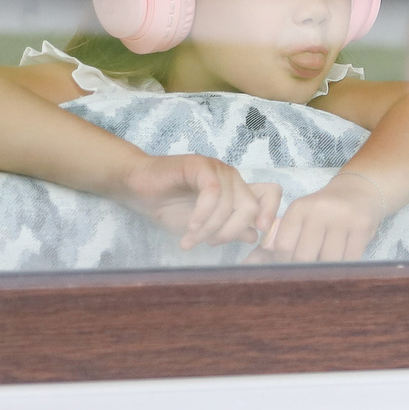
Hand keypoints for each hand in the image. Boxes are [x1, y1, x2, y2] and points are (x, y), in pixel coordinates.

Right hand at [113, 153, 281, 249]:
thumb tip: (253, 236)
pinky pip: (212, 192)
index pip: (271, 193)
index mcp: (237, 190)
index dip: (270, 212)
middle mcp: (232, 177)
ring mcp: (217, 169)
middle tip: (209, 244)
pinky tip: (190, 227)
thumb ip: (227, 228)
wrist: (137, 187)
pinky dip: (203, 214)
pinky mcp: (199, 165)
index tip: (258, 235)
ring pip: (229, 204)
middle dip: (230, 232)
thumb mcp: (203, 225)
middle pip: (250, 207)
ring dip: (208, 228)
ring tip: (190, 239)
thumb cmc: (170, 205)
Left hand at [263, 170, 388, 262]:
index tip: (291, 264)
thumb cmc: (324, 211)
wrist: (360, 191)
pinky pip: (350, 259)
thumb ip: (278, 239)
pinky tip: (343, 260)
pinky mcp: (363, 226)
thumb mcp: (300, 217)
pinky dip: (345, 265)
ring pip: (328, 260)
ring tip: (327, 264)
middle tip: (309, 269)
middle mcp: (320, 209)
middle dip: (306, 268)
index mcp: (299, 207)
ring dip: (327, 269)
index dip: (284, 262)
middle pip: (305, 256)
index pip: (284, 246)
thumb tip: (252, 263)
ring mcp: (343, 217)